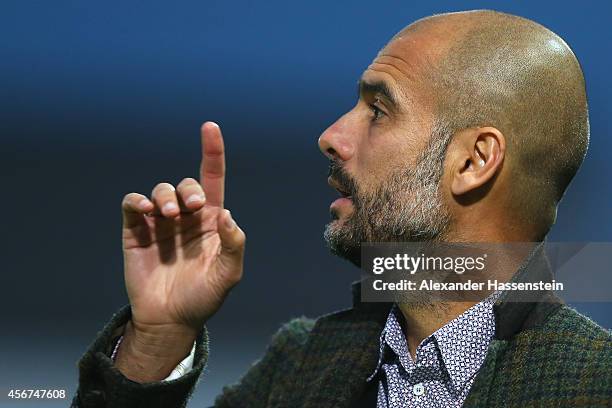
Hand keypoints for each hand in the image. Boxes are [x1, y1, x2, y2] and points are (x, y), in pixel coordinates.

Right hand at [116, 122, 244, 381]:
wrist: (170, 319)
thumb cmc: (204, 297)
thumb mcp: (228, 274)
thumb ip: (233, 244)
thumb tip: (227, 213)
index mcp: (211, 221)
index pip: (213, 180)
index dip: (212, 153)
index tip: (210, 127)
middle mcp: (187, 217)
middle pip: (187, 184)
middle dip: (190, 189)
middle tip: (192, 208)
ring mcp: (161, 223)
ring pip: (161, 191)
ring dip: (166, 197)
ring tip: (168, 216)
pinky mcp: (137, 232)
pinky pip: (133, 205)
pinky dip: (137, 201)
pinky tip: (145, 211)